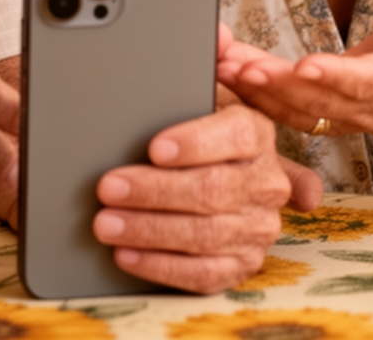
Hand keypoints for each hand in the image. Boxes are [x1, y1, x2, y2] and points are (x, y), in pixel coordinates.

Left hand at [90, 105, 290, 292]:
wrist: (214, 176)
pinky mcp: (243, 264)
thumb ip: (178, 105)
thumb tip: (147, 98)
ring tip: (106, 223)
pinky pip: (203, 274)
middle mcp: (266, 182)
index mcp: (257, 134)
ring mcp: (258, 227)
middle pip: (213, 188)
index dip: (195, 143)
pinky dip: (160, 266)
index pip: (236, 135)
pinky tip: (126, 254)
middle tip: (109, 188)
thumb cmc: (192, 140)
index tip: (155, 148)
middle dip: (155, 190)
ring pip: (205, 234)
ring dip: (149, 230)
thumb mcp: (193, 109)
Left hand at [216, 0, 372, 145]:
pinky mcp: (312, 112)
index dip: (335, 77)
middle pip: (317, 99)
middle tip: (243, 68)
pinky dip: (249, 91)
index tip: (305, 65)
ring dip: (254, 90)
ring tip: (222, 68)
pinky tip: (221, 70)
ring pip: (290, 107)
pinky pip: (277, 107)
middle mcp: (361, 105)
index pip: (363, 82)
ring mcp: (334, 114)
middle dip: (278, 85)